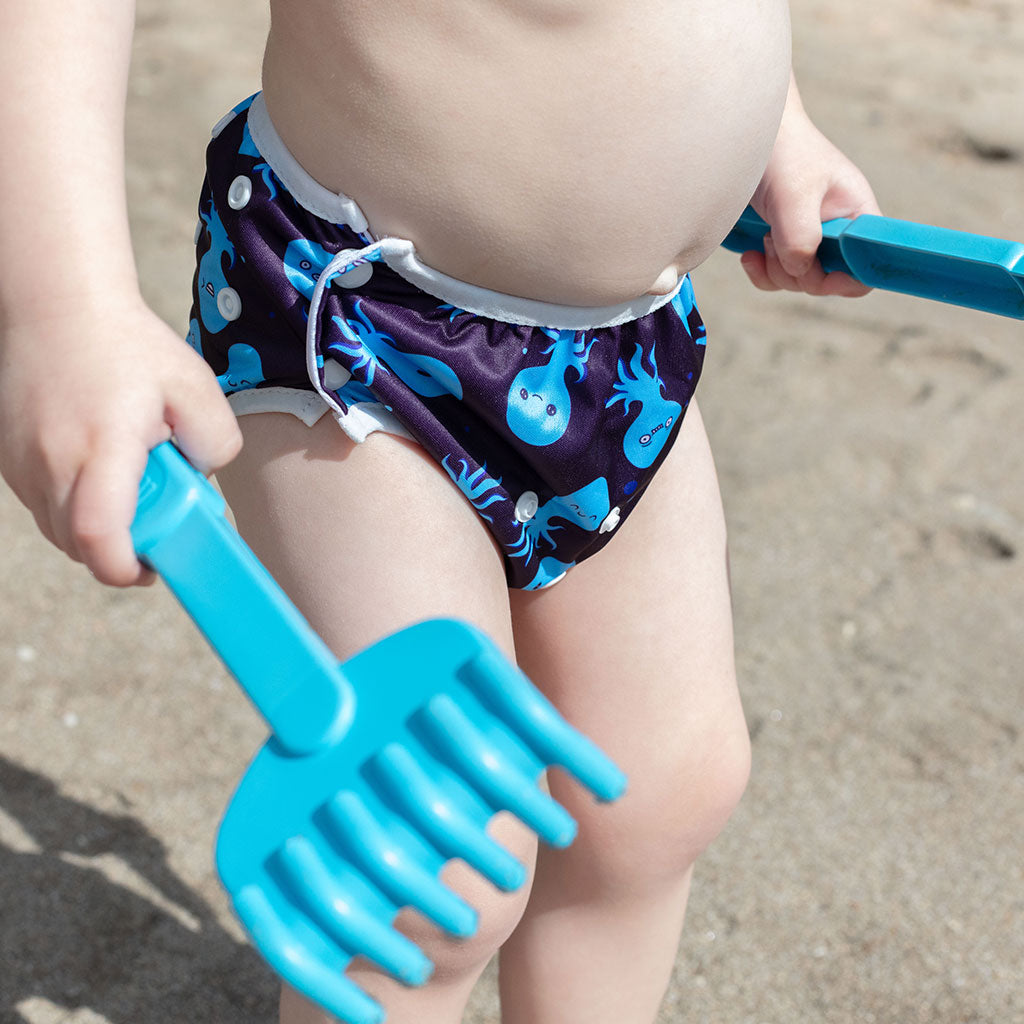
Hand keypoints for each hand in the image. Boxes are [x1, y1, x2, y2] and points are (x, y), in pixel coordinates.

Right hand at [0, 294, 241, 585]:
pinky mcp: (8, 463)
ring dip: (99, 527)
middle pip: (80, 548)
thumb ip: (216, 443)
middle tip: (156, 510)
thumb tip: (200, 483)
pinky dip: (75, 505)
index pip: (99, 537)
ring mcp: (21, 466)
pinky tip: (101, 467)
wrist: (57, 304)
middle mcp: (49, 465)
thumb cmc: (129, 345)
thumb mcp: (196, 386)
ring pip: (59, 532)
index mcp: (100, 449)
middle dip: (123, 548)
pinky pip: (44, 508)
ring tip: (129, 478)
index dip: (128, 569)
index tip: (155, 565)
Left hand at [741, 75, 881, 296]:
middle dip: (798, 273)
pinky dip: (761, 272)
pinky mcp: (782, 242)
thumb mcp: (795, 192)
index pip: (868, 264)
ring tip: (765, 237)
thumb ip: (802, 235)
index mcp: (856, 215)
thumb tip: (801, 271)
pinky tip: (749, 254)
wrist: (746, 133)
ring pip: (798, 281)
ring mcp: (808, 238)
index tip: (818, 272)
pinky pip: (776, 277)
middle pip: (827, 281)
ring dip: (776, 271)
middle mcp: (836, 231)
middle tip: (775, 239)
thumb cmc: (781, 152)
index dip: (848, 279)